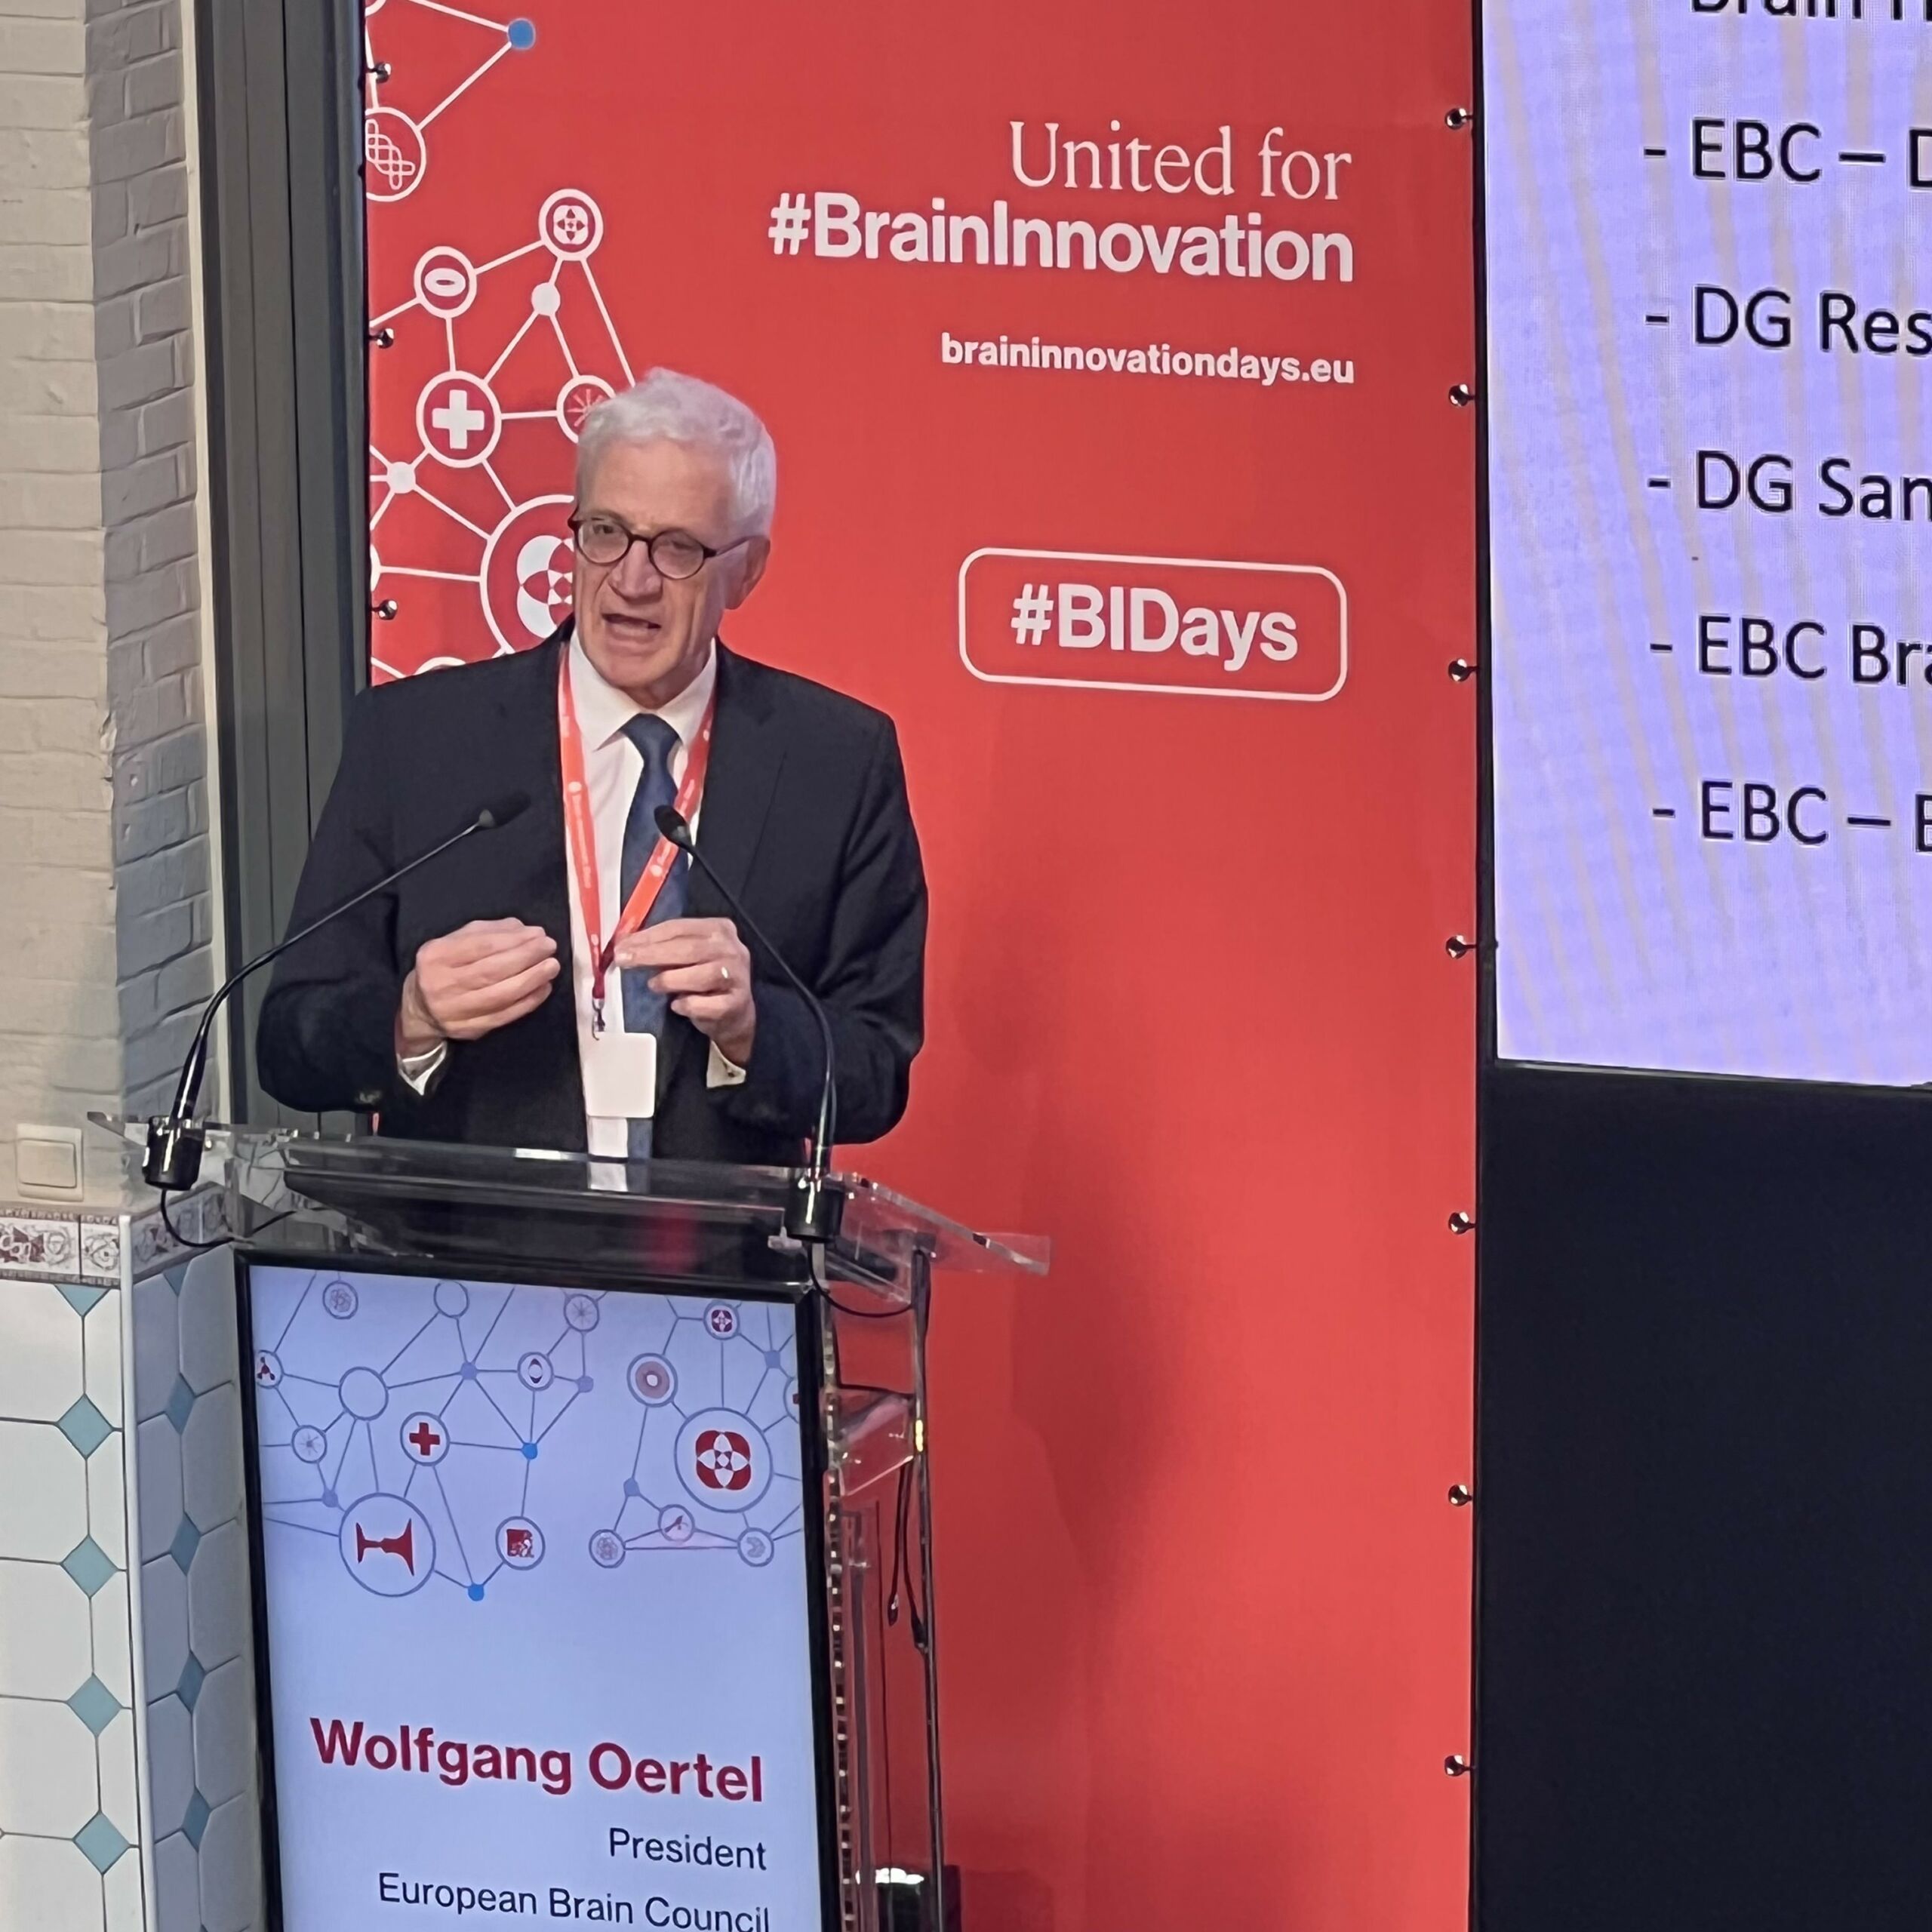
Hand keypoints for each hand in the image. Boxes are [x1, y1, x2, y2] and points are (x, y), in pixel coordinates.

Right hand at [397, 918, 559, 1054]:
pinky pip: (505, 1015)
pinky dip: (528, 1002)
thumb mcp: (456, 941)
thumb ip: (488, 932)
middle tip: (550, 947)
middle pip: (491, 970)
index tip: (539, 934)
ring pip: (500, 995)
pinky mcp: (470, 1029)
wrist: (420, 1008)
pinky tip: (543, 988)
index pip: (481, 946)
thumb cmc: (444, 967)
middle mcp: (442, 984)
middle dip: (526, 957)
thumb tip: (525, 930)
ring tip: (552, 966)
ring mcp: (455, 1010)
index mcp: (437, 956)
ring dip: (532, 979)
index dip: (514, 940)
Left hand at [614, 916, 754, 1066]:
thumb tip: (625, 945)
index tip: (623, 946)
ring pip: (702, 975)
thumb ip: (664, 947)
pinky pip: (708, 1004)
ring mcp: (738, 977)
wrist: (734, 1013)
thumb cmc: (704, 980)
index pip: (679, 928)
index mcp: (719, 929)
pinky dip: (688, 1004)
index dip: (648, 936)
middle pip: (689, 948)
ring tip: (653, 985)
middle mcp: (732, 949)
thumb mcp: (688, 956)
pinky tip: (676, 1005)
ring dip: (671, 980)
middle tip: (625, 961)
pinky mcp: (736, 1003)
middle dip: (651, 954)